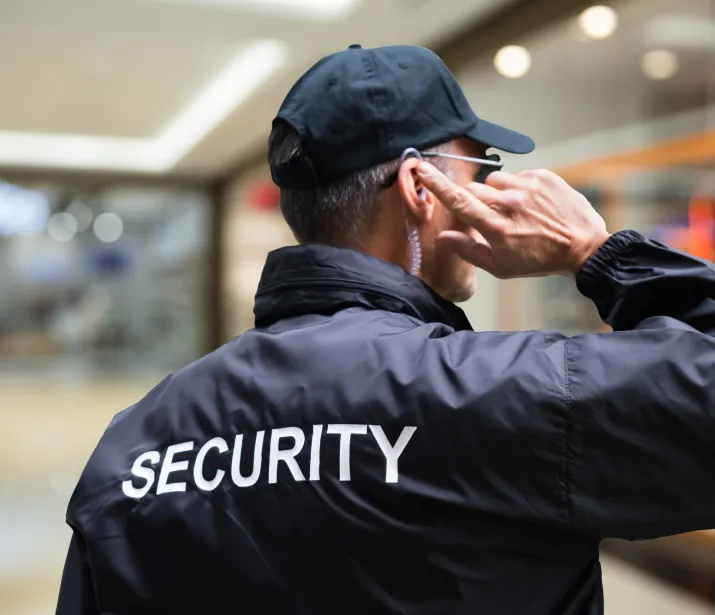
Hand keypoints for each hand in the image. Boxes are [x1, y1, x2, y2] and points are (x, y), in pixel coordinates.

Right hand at [416, 164, 610, 278]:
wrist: (583, 247)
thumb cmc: (538, 261)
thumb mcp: (501, 267)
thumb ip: (468, 250)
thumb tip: (444, 237)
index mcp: (495, 227)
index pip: (458, 201)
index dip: (437, 185)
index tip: (422, 168)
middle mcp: (509, 203)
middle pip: (473, 190)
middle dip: (475, 201)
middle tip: (491, 217)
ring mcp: (527, 187)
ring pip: (494, 180)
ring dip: (497, 193)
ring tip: (515, 211)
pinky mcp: (543, 176)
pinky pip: (518, 175)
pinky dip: (519, 188)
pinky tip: (532, 205)